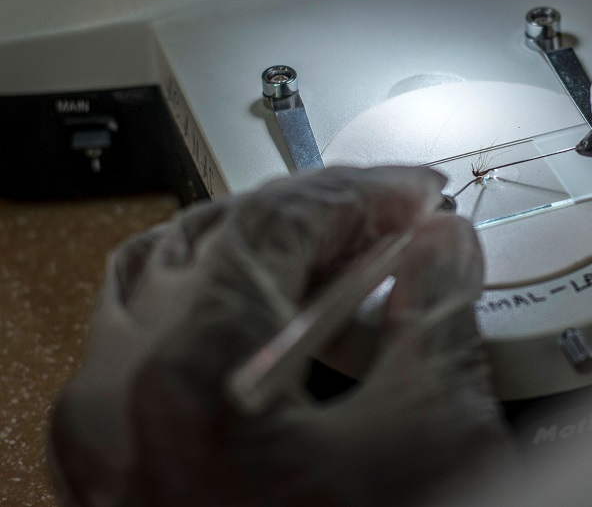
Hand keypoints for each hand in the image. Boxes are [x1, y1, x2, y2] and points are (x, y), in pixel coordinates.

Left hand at [49, 167, 515, 505]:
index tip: (417, 192)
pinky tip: (262, 307)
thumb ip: (440, 314)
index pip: (277, 220)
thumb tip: (443, 244)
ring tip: (328, 247)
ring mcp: (94, 425)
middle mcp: (116, 389)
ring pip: (159, 270)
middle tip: (390, 218)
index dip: (361, 189)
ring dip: (251, 242)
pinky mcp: (102, 454)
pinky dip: (206, 293)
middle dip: (314, 211)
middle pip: (213, 234)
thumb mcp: (431, 436)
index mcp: (191, 375)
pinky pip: (137, 328)